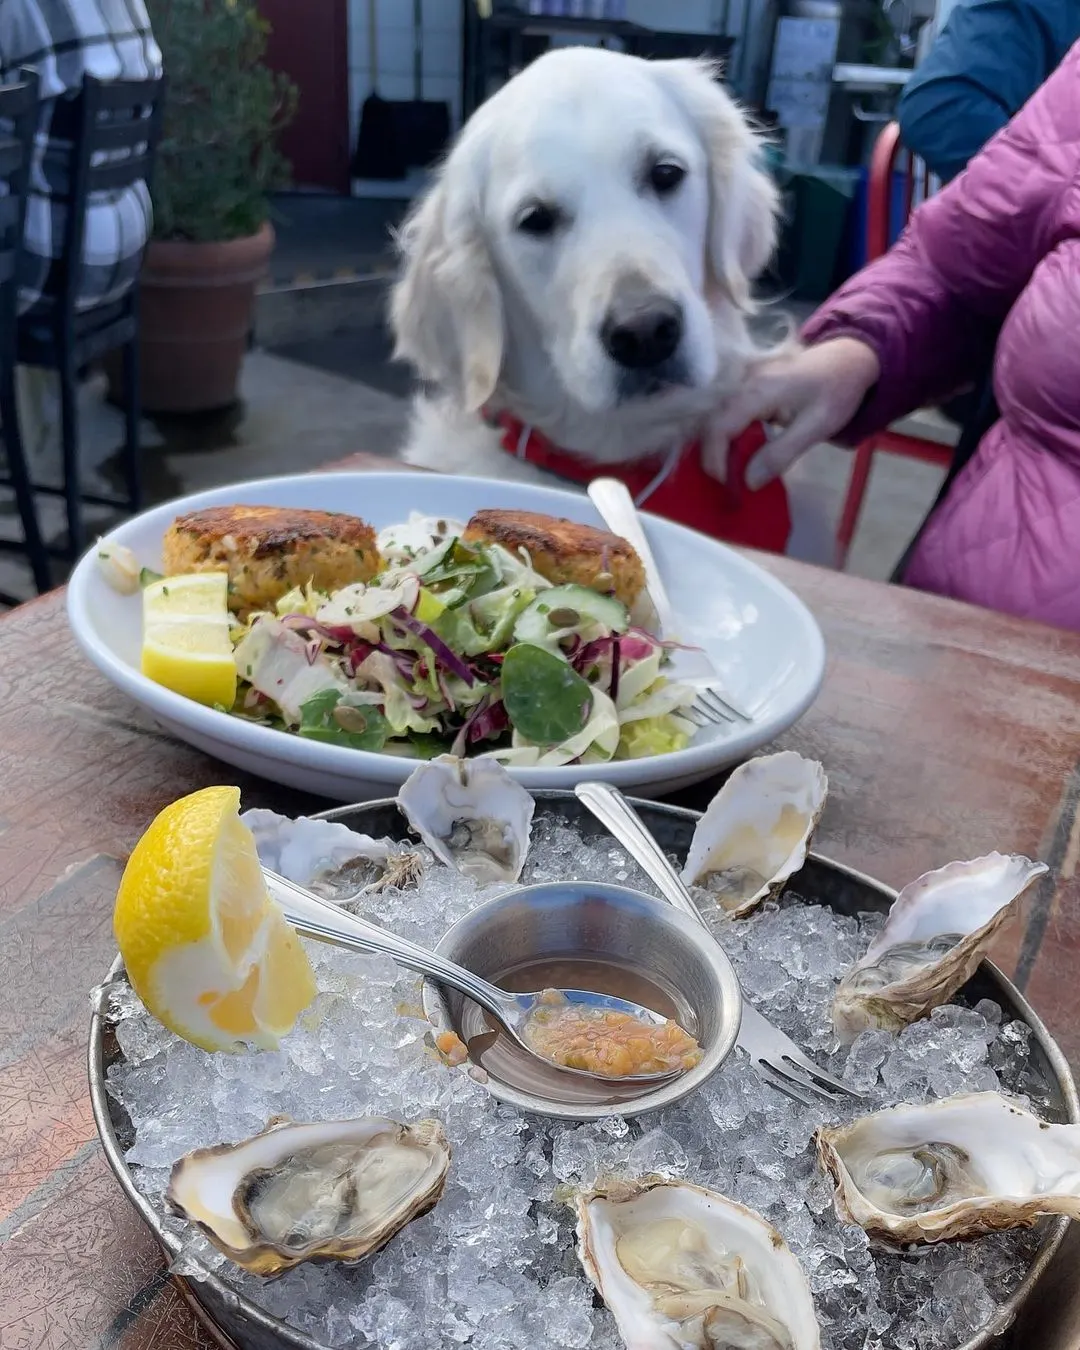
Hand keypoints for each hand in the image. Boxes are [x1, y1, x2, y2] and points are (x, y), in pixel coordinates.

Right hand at [705, 339, 880, 488]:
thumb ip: (781, 453)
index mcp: (759, 390)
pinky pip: (729, 415)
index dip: (715, 458)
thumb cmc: (836, 390)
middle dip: (714, 457)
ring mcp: (745, 384)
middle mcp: (744, 384)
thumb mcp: (816, 426)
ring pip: (717, 419)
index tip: (726, 485)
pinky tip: (742, 455)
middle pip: (713, 423)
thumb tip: (749, 481)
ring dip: (720, 449)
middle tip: (729, 485)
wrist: (848, 358)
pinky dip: (730, 439)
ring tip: (733, 474)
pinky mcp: (748, 389)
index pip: (720, 426)